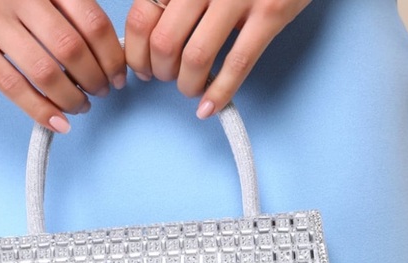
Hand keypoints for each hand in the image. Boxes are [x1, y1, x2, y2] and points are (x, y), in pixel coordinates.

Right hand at [0, 0, 126, 131]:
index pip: (91, 21)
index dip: (111, 54)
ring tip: (81, 106)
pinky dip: (41, 111)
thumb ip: (62, 7)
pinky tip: (58, 123)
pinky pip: (13, 86)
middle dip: (95, 78)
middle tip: (101, 92)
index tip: (118, 74)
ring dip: (72, 98)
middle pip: (71, 48)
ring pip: (45, 70)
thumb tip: (102, 49)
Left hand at [125, 0, 310, 117]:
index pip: (140, 20)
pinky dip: (220, 94)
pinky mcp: (270, 12)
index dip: (137, 55)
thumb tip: (148, 43)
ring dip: (188, 85)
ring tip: (192, 89)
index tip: (144, 69)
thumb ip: (174, 0)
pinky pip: (237, 64)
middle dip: (162, 73)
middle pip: (164, 44)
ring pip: (196, 57)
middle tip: (170, 77)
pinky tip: (210, 108)